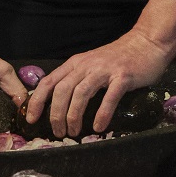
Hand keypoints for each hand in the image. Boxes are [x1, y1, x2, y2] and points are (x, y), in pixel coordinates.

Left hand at [24, 30, 170, 138]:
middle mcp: (86, 65)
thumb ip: (77, 79)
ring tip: (73, 132)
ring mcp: (104, 70)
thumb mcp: (90, 65)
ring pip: (81, 93)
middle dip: (56, 114)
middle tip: (58, 133)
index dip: (37, 100)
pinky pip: (109, 97)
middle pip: (62, 90)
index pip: (49, 82)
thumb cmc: (117, 58)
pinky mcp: (123, 77)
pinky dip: (102, 113)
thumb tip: (60, 104)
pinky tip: (98, 127)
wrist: (145, 43)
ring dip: (74, 115)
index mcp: (75, 64)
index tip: (31, 118)